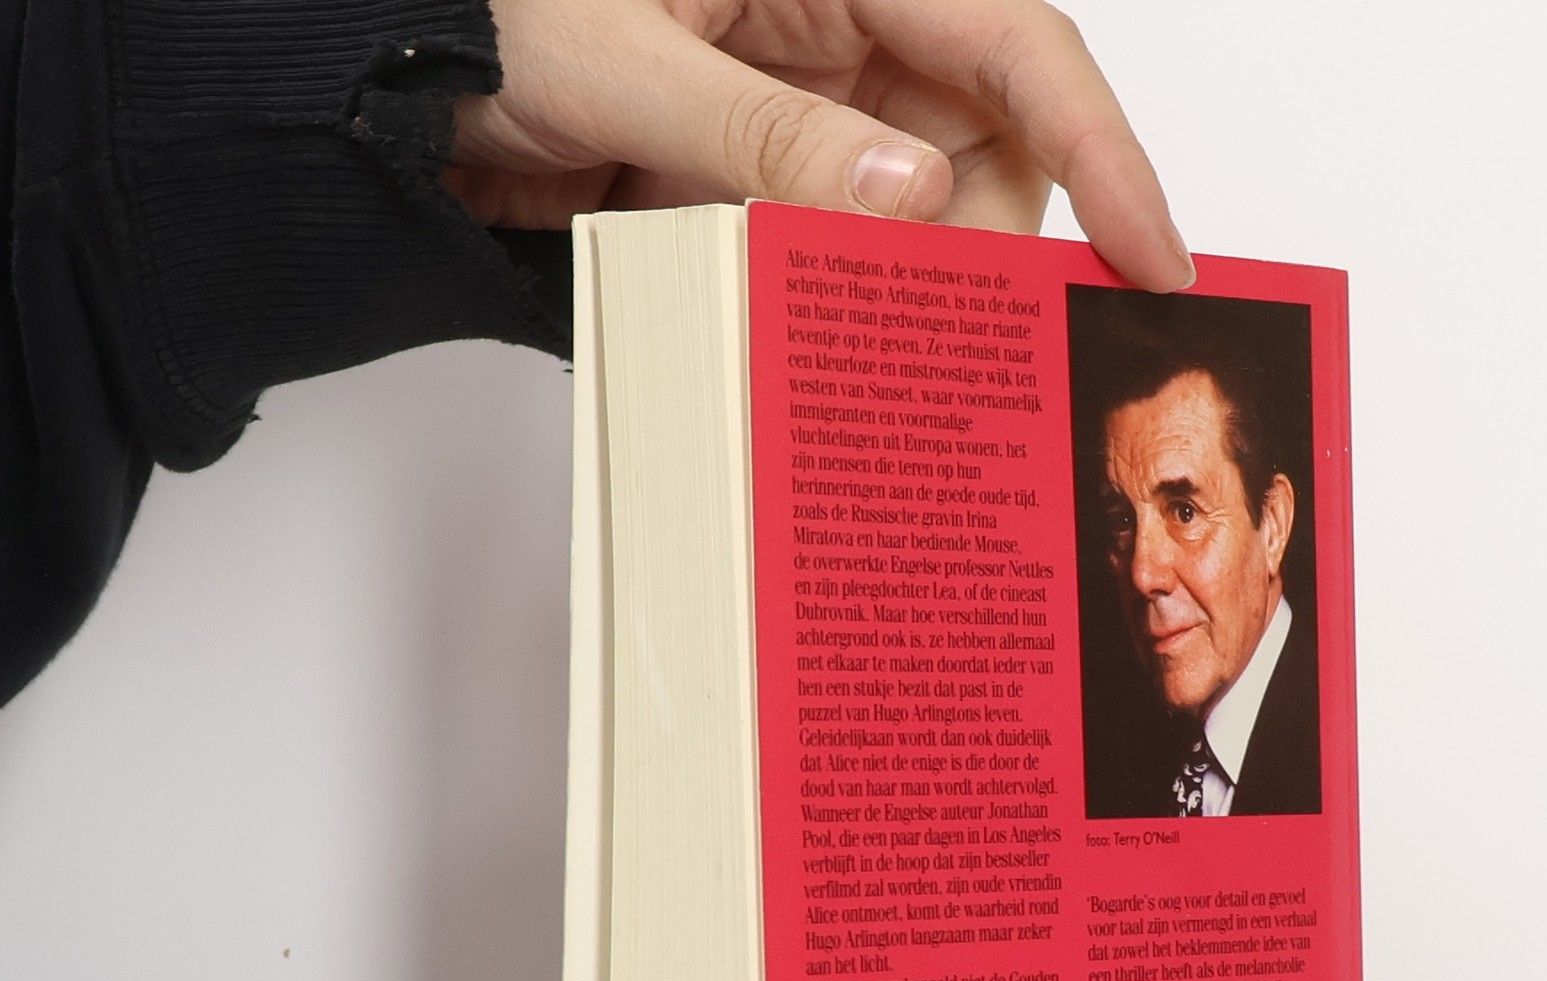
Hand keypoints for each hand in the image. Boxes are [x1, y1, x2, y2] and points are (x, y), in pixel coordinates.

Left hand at [447, 0, 1192, 291]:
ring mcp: (806, 115)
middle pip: (985, 152)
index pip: (1014, 45)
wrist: (378, 73)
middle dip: (977, 253)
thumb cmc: (477, 10)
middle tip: (954, 350)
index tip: (1152, 257)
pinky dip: (838, 307)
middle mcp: (840, 32)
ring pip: (919, 222)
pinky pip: (842, 252)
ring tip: (868, 362)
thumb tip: (908, 203)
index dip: (1103, 148)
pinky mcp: (766, 183)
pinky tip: (818, 351)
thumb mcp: (619, 65)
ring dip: (901, 295)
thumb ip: (761, 137)